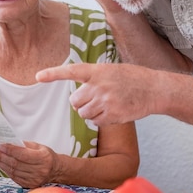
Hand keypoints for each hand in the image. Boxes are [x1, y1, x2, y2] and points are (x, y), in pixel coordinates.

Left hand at [0, 142, 58, 187]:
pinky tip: (0, 164)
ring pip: (13, 171)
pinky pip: (14, 177)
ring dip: (1, 163)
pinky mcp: (29, 185)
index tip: (0, 145)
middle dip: (1, 157)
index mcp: (42, 158)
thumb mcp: (38, 146)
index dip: (10, 150)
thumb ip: (24, 145)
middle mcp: (39, 170)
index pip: (23, 154)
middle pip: (16, 164)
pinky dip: (6, 170)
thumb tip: (7, 143)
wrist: (56, 170)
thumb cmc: (45, 155)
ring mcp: (34, 179)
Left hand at [36, 63, 157, 125]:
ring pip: (83, 114)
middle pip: (74, 101)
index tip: (37, 77)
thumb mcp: (112, 70)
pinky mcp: (112, 115)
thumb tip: (79, 94)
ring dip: (90, 112)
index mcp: (97, 71)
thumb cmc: (133, 78)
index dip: (53, 74)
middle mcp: (99, 86)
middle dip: (81, 103)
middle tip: (94, 99)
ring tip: (106, 105)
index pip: (70, 71)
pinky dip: (101, 120)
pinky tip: (113, 111)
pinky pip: (95, 122)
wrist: (154, 89)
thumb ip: (94, 78)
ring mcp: (105, 102)